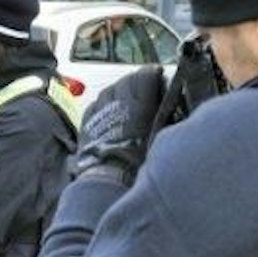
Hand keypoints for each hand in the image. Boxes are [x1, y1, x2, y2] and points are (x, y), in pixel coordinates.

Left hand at [69, 66, 165, 186]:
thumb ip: (164, 120)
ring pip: (108, 90)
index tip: (157, 75)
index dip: (152, 74)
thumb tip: (170, 109)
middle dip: (136, 81)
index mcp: (140, 106)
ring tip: (126, 100)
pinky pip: (94, 105)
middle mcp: (118, 104)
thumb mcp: (160, 141)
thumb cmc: (136, 167)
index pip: (146, 76)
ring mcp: (100, 112)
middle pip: (126, 80)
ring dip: (118, 91)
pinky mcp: (87, 123)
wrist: (107, 182)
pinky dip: (102, 105)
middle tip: (144, 87)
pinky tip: (108, 112)